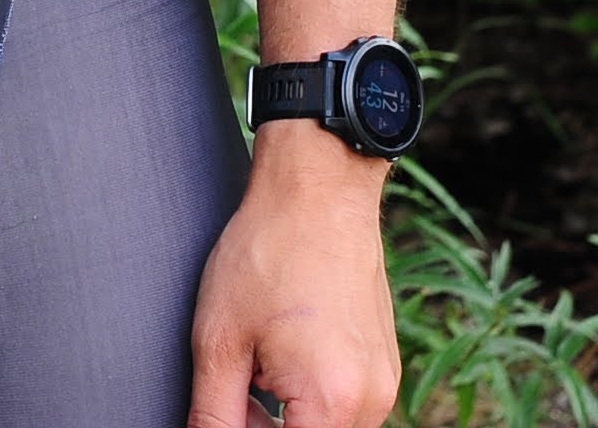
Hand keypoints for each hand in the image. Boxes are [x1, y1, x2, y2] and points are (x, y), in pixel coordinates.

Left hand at [188, 126, 398, 427]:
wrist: (319, 192)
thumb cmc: (267, 253)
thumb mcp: (220, 340)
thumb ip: (214, 414)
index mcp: (333, 403)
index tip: (228, 404)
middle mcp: (372, 404)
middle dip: (263, 427)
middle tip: (234, 382)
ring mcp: (383, 385)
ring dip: (285, 418)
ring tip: (255, 361)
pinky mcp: (383, 368)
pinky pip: (342, 407)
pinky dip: (307, 398)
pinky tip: (280, 352)